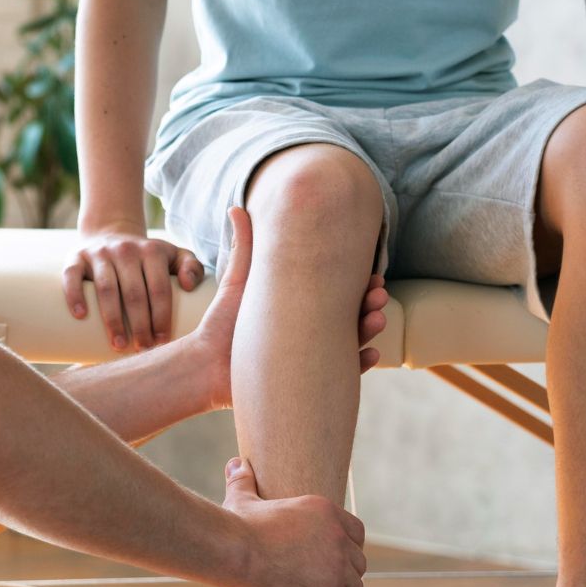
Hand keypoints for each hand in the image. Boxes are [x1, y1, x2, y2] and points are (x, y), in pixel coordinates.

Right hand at [63, 221, 204, 351]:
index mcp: (152, 251)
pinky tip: (81, 316)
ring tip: (119, 345)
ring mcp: (99, 253)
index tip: (162, 343)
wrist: (110, 234)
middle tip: (143, 350)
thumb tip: (189, 286)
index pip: (159, 289)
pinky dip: (75, 295)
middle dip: (140, 326)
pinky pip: (72, 276)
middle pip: (134, 293)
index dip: (162, 317)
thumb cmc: (147, 257)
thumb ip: (191, 267)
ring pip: (106, 288)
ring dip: (113, 319)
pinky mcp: (76, 257)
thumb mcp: (173, 255)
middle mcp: (126, 249)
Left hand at [195, 207, 388, 408]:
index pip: (338, 291)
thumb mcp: (239, 281)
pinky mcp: (308, 380)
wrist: (207, 365)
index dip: (358, 281)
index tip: (372, 271)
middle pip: (352, 313)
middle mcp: (311, 329)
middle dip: (371, 303)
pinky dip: (360, 363)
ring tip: (377, 319)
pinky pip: (342, 372)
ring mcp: (312, 355)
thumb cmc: (222, 322)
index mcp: (301, 306)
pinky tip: (371, 354)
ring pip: (352, 340)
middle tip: (378, 293)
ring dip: (371, 329)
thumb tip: (236, 206)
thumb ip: (245, 246)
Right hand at [221, 457, 366, 586]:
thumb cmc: (236, 528)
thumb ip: (244, 482)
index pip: (356, 532)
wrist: (234, 553)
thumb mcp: (242, 500)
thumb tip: (236, 463)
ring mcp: (338, 567)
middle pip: (357, 562)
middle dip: (346, 575)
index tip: (333, 561)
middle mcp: (338, 537)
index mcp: (325, 512)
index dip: (346, 549)